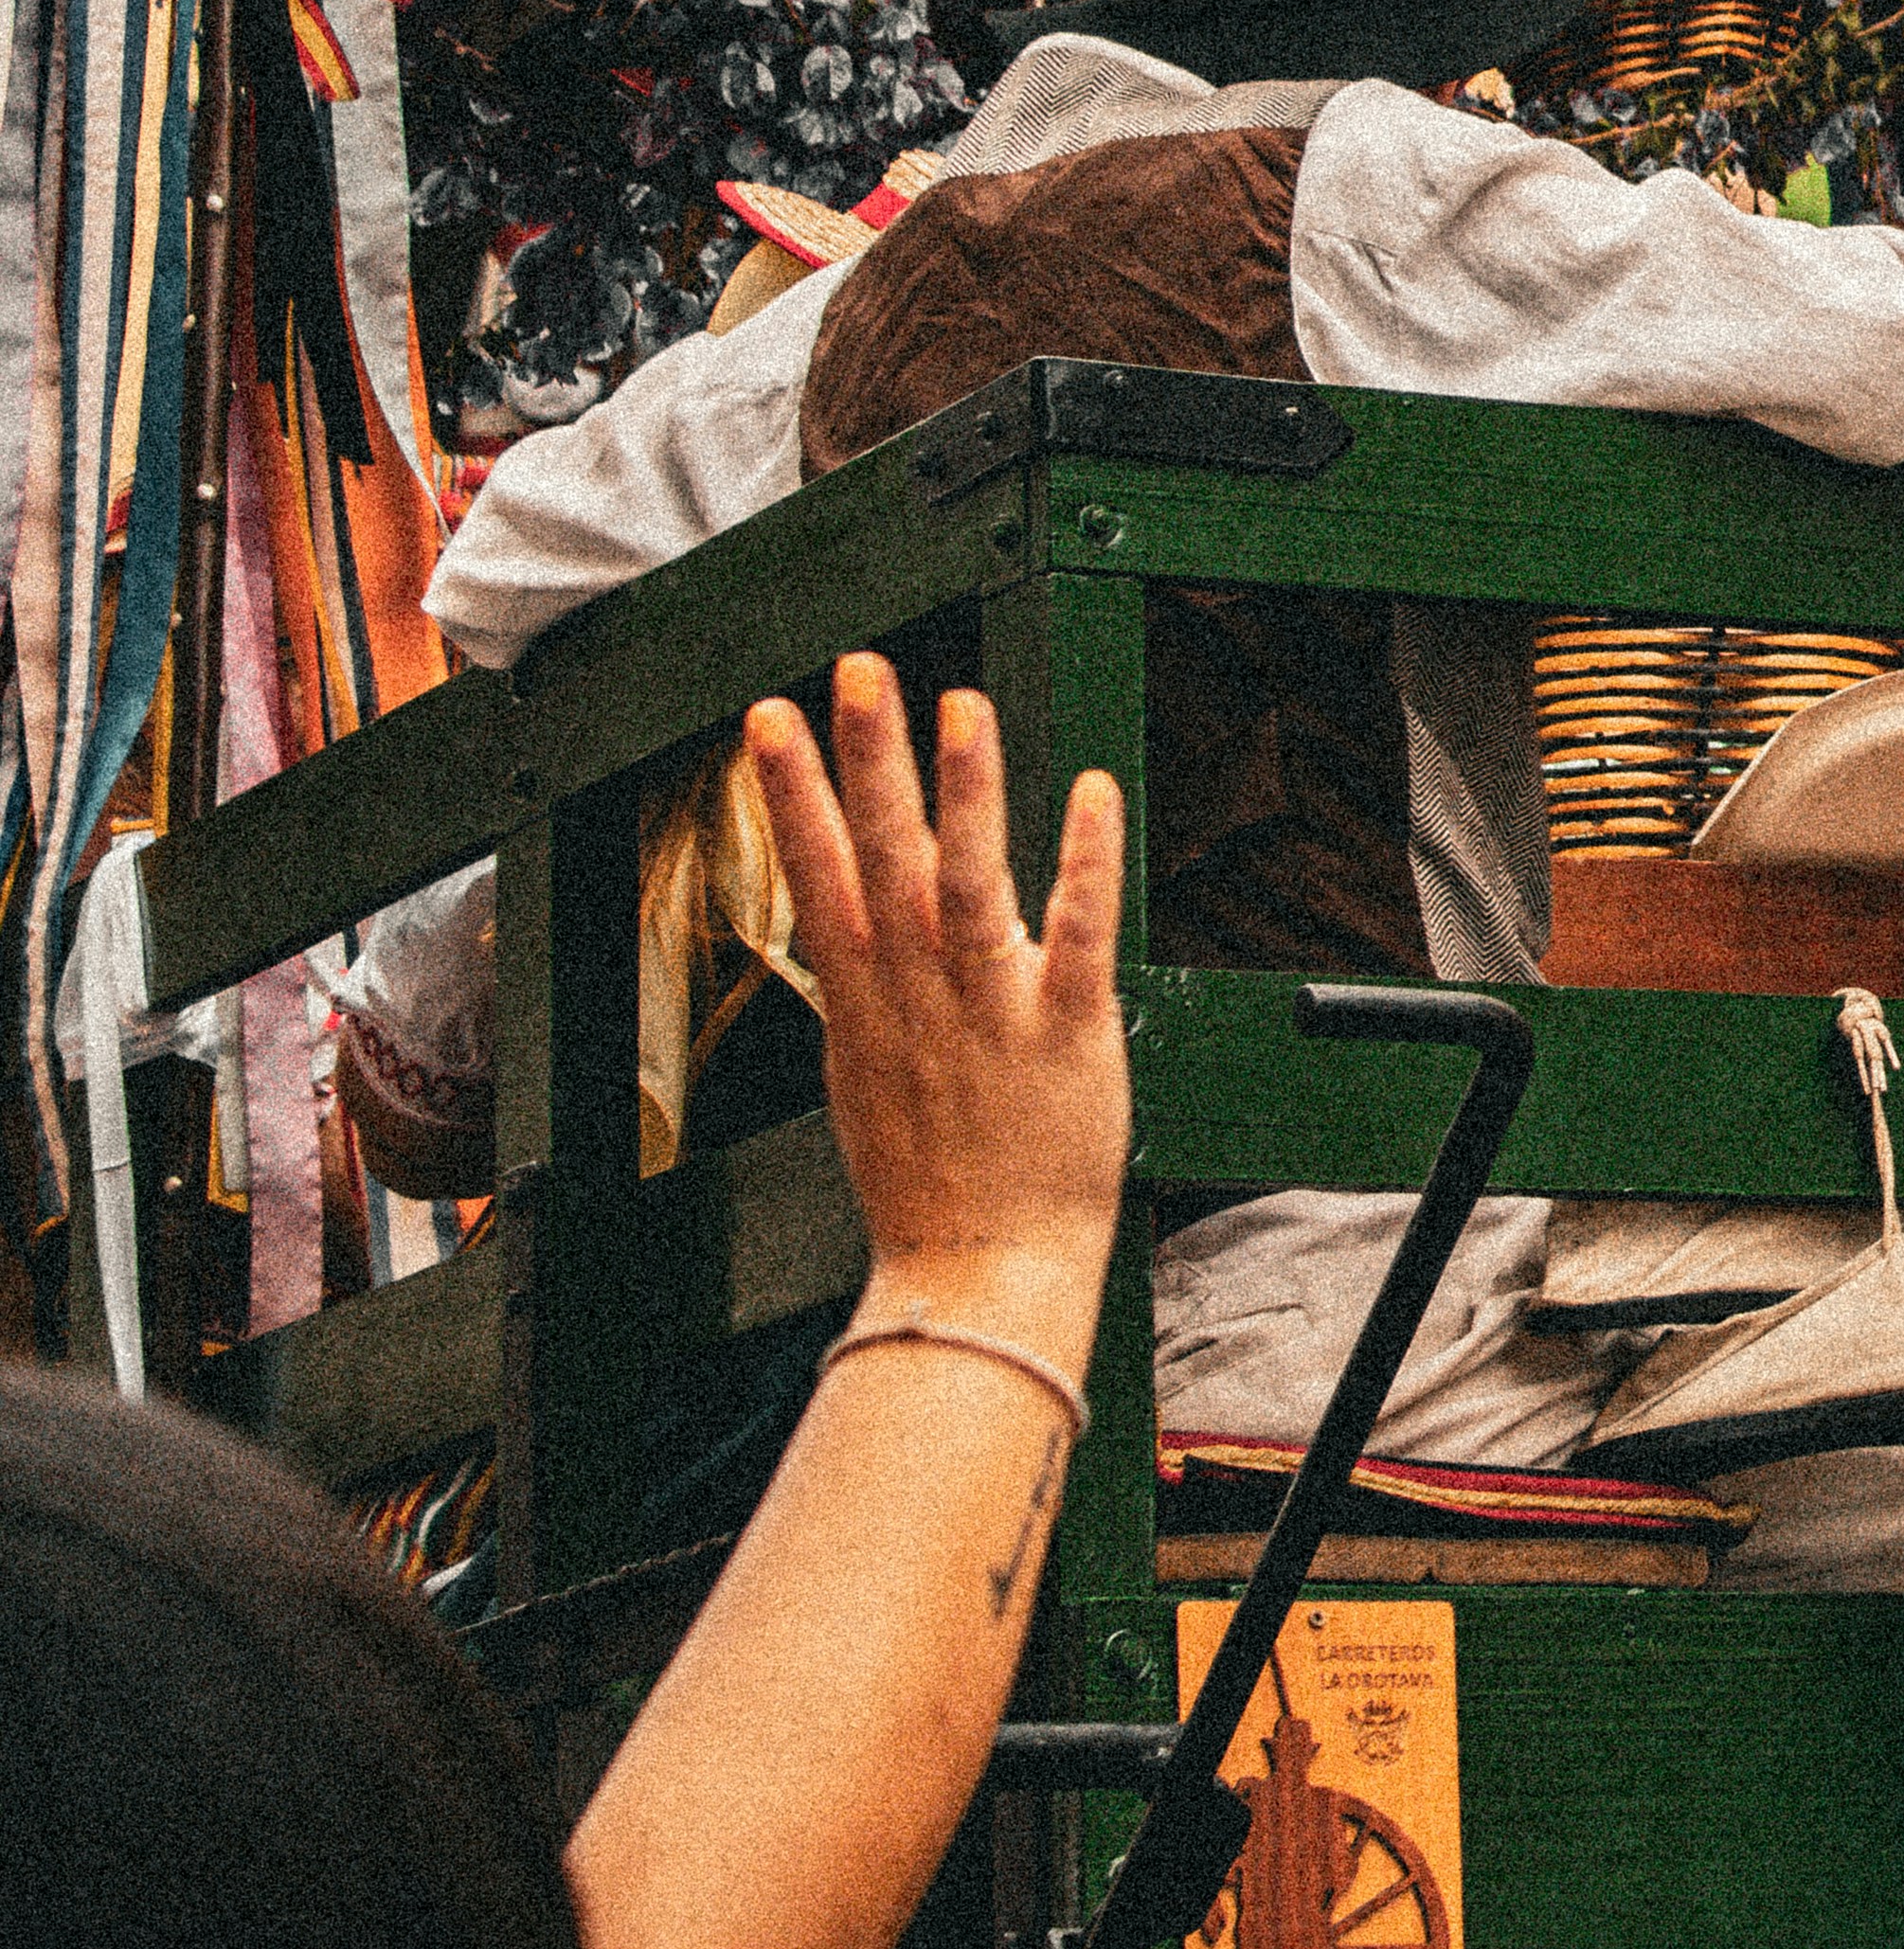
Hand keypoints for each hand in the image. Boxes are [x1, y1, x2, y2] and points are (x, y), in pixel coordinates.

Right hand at [746, 656, 1126, 1338]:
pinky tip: (1091, 794)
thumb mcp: (869, 1082)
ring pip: (968, 884)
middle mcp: (917, 998)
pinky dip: (1084, 865)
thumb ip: (870, 997)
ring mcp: (990, 1014)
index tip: (766, 718)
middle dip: (862, 761)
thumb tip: (854, 935)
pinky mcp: (1066, 1036)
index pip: (816, 877)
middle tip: (854, 671)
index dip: (789, 794)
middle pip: (879, 861)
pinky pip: (1076, 937)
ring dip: (964, 792)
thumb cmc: (931, 1187)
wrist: (978, 1277)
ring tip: (960, 706)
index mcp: (866, 1006)